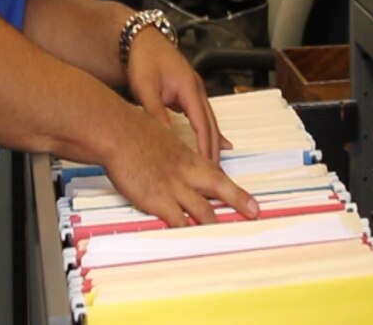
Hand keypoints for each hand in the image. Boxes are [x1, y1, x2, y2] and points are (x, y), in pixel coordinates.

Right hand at [103, 102, 258, 226]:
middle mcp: (186, 171)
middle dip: (239, 201)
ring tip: (225, 237)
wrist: (118, 132)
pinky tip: (191, 242)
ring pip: (203, 210)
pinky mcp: (157, 199)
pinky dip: (186, 232)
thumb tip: (172, 149)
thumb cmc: (134, 130)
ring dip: (214, 224)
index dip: (234, 188)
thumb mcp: (161, 137)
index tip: (249, 199)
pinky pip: (177, 221)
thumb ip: (172, 149)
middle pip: (220, 187)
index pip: (217, 173)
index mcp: (188, 156)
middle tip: (254, 213)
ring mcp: (174, 186)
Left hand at [125, 27, 228, 162]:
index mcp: (189, 88)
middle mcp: (197, 89)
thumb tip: (165, 137)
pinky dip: (208, 131)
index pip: (202, 124)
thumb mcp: (146, 88)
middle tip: (217, 175)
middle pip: (211, 124)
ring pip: (208, 120)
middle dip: (214, 149)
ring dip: (213, 142)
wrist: (140, 40)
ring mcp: (194, 90)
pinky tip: (214, 142)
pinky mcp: (188, 92)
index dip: (206, 147)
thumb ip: (156, 113)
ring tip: (216, 165)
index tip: (208, 168)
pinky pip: (202, 116)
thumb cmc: (144, 59)